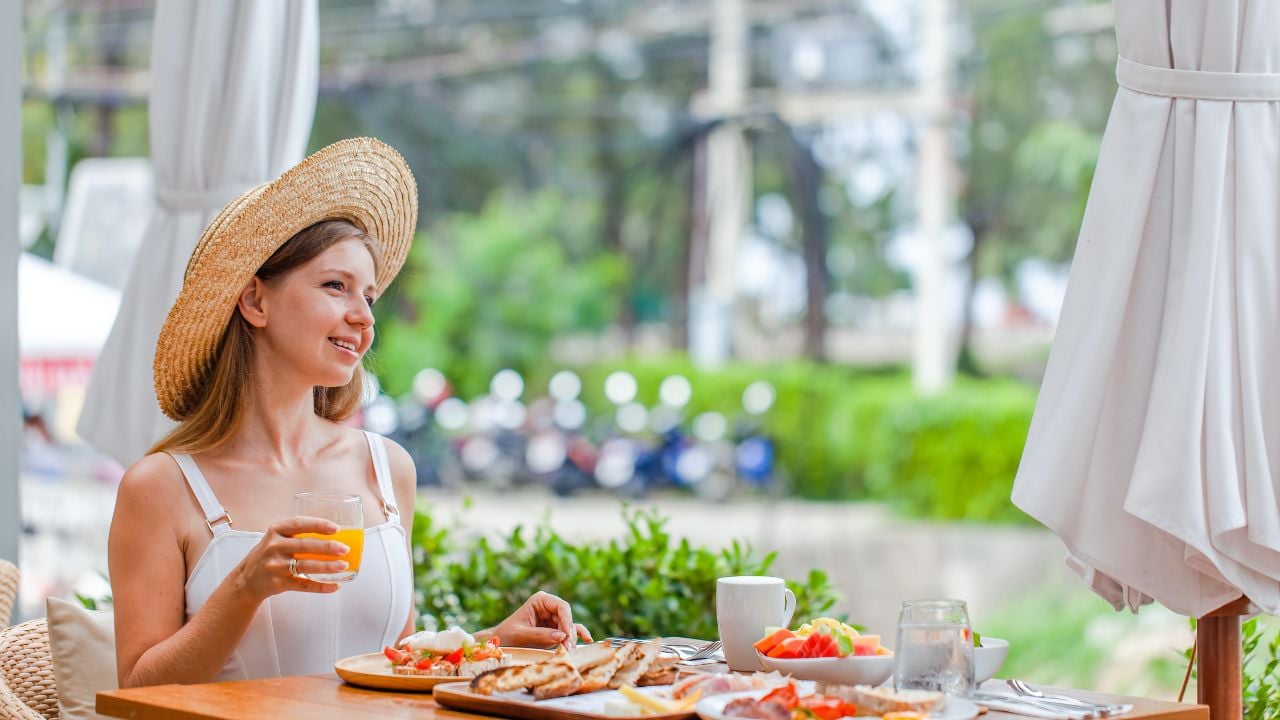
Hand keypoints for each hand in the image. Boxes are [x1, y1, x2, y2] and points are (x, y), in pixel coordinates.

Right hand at [230, 516, 350, 601]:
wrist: (245, 581)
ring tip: (343, 566)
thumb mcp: (276, 539)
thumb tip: (334, 533)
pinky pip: (303, 585)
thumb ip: (297, 534)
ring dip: (327, 567)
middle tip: (345, 549)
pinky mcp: (277, 584)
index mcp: (275, 531)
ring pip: (305, 566)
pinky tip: (334, 586)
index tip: (336, 528)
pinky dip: (320, 587)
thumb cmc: (268, 556)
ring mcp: (275, 566)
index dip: (318, 524)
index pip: (298, 524)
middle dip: (327, 547)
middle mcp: (274, 547)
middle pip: (304, 545)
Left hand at [488, 591, 592, 649]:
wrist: (498, 643)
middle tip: (566, 649)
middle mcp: (549, 608)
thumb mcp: (521, 635)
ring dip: (571, 639)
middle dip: (568, 633)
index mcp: (540, 601)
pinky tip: (588, 640)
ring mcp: (553, 619)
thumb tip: (561, 637)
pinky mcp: (555, 631)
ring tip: (568, 651)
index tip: (566, 635)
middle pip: (567, 618)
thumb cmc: (506, 635)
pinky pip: (570, 631)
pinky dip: (578, 635)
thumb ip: (540, 635)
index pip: (561, 606)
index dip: (567, 620)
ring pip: (569, 627)